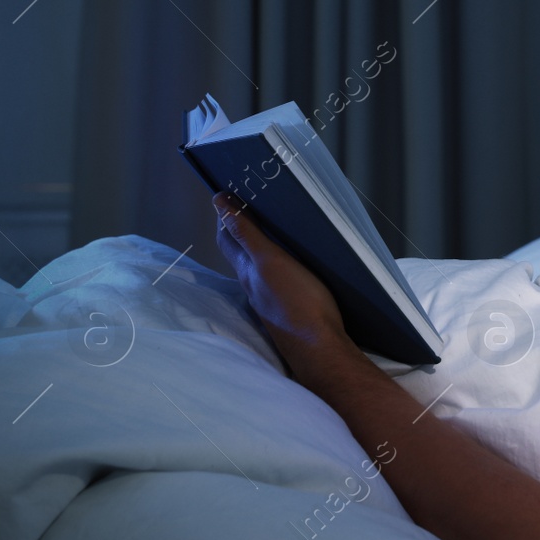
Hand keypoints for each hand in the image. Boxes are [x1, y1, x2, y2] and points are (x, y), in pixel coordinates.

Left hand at [214, 192, 353, 380]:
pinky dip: (275, 263)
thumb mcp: (270, 260)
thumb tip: (219, 203)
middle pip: (239, 250)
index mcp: (247, 269)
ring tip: (270, 226)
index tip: (229, 193)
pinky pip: (274, 279)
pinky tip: (290, 262)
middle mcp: (254, 284)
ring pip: (257, 266)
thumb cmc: (299, 302)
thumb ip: (245, 233)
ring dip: (258, 244)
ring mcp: (270, 298)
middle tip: (248, 203)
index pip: (227, 236)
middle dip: (239, 226)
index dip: (225, 214)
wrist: (320, 347)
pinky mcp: (288, 307)